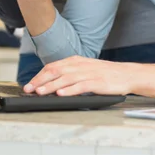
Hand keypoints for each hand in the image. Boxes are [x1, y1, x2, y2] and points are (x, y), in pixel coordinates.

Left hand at [23, 56, 154, 98]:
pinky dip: (70, 90)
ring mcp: (89, 73)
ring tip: (40, 92)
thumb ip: (69, 73)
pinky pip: (81, 86)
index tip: (29, 85)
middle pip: (56, 71)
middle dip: (40, 81)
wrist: (126, 74)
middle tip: (28, 89)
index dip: (39, 76)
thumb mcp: (85, 69)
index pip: (52, 67)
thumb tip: (51, 83)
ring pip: (66, 78)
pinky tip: (61, 94)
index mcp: (75, 60)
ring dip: (51, 86)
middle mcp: (80, 65)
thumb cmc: (105, 74)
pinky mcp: (98, 82)